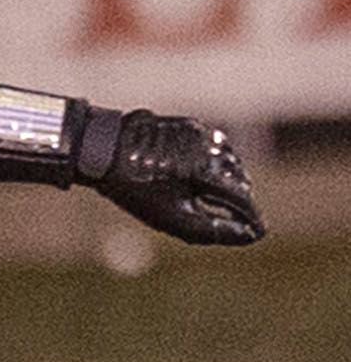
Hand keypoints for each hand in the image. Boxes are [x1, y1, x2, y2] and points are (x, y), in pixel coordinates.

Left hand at [87, 112, 262, 246]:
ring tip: (228, 195)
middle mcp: (212, 149)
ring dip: (232, 178)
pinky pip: (214, 144)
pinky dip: (217, 160)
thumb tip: (249, 236)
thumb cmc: (136, 190)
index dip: (252, 218)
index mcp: (209, 172)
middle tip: (245, 217)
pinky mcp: (189, 125)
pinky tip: (211, 170)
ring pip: (229, 159)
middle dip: (243, 199)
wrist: (103, 151)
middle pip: (240, 178)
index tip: (259, 231)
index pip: (243, 198)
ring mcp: (202, 133)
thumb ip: (212, 230)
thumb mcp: (173, 218)